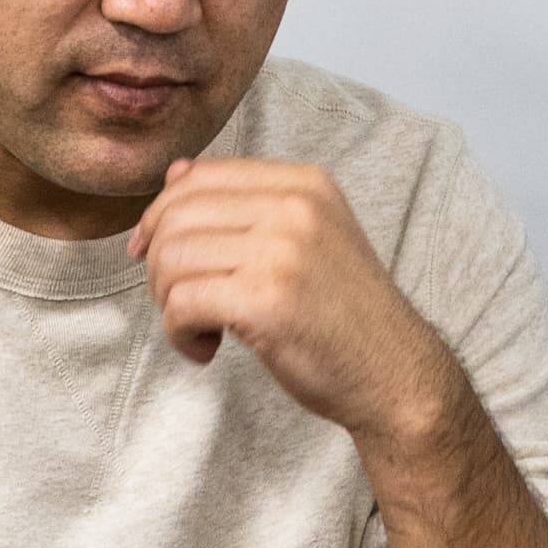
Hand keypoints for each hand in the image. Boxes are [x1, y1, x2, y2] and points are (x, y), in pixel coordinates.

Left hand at [126, 157, 459, 451]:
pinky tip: (205, 348)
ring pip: (171, 260)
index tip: (150, 254)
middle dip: (157, 265)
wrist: (397, 375)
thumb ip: (243, 204)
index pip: (197, 177)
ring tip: (199, 329)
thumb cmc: (342, 315)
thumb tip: (175, 172)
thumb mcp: (305, 240)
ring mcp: (282, 252)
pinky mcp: (267, 301)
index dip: (159, 216)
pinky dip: (178, 333)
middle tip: (180, 302)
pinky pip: (181, 303)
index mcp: (304, 184)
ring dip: (168, 304)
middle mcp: (294, 207)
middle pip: (175, 217)